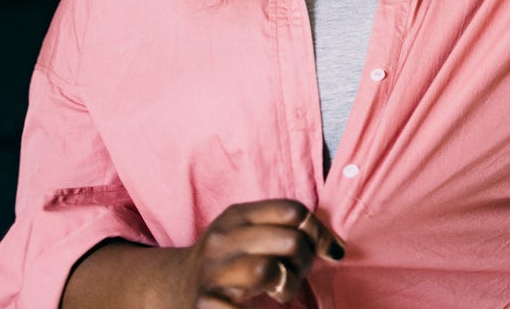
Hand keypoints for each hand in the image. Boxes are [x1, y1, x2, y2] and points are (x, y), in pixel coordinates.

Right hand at [179, 199, 343, 306]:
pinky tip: (262, 306)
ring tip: (283, 290)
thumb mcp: (249, 234)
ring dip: (289, 285)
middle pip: (289, 240)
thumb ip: (286, 230)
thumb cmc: (229, 261)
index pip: (293, 211)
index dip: (320, 231)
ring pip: (269, 269)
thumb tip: (336, 249)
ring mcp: (212, 271)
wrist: (173, 287)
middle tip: (299, 273)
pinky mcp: (206, 303)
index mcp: (237, 215)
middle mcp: (222, 239)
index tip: (331, 251)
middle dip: (306, 259)